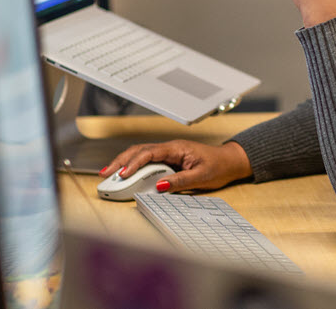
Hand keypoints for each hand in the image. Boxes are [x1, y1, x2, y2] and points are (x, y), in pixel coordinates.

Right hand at [99, 140, 252, 191]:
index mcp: (177, 148)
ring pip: (140, 155)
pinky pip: (147, 161)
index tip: (122, 174)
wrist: (230, 161)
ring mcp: (168, 153)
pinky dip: (134, 167)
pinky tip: (125, 175)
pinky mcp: (168, 160)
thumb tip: (160, 186)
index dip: (133, 163)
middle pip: (139, 151)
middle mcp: (170, 148)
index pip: (149, 152)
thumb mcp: (202, 177)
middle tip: (105, 174)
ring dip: (124, 163)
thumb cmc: (219, 166)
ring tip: (109, 174)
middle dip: (120, 161)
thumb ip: (180, 182)